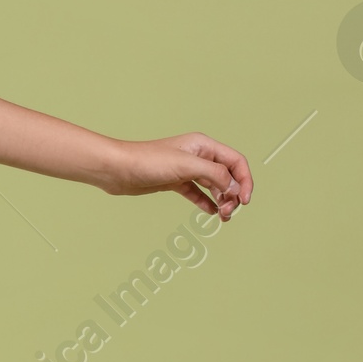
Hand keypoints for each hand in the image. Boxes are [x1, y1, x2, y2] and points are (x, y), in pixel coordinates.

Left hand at [100, 132, 252, 218]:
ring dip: (222, 200)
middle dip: (233, 194)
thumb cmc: (148, 162)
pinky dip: (206, 202)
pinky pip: (197, 193)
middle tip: (228, 212)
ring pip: (213, 186)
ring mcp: (186, 169)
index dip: (245, 180)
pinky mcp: (174, 182)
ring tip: (222, 216)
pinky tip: (210, 212)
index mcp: (203, 145)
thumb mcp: (186, 166)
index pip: (235, 161)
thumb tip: (235, 188)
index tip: (245, 201)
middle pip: (227, 175)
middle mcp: (197, 156)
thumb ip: (215, 175)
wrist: (117, 169)